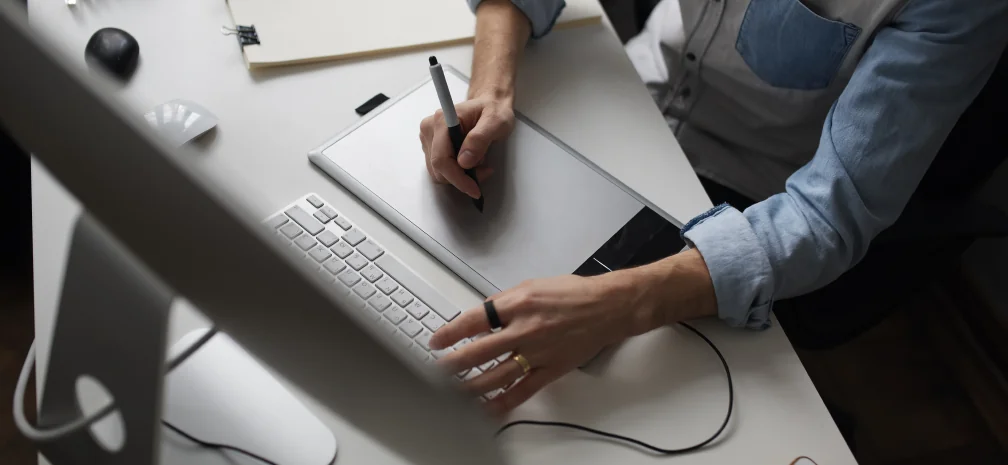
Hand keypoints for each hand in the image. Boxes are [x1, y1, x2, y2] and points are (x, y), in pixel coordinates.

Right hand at [419, 95, 514, 198]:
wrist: (488, 104)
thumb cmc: (493, 110)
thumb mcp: (495, 122)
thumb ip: (480, 139)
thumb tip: (464, 161)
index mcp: (442, 120)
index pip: (441, 158)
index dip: (457, 178)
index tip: (474, 189)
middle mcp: (429, 129)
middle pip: (438, 168)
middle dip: (461, 178)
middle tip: (484, 171)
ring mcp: (428, 138)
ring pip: (438, 172)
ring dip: (460, 176)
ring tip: (480, 164)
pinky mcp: (431, 146)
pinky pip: (441, 169)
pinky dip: (456, 173)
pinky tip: (471, 163)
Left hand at [428, 249, 718, 415]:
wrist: (608, 307)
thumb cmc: (574, 294)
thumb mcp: (532, 285)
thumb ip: (504, 302)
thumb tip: (479, 316)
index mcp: (518, 303)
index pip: (474, 320)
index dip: (451, 332)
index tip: (437, 339)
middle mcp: (526, 329)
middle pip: (480, 350)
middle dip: (454, 362)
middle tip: (436, 369)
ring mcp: (538, 352)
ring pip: (497, 374)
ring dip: (471, 385)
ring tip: (452, 391)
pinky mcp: (551, 369)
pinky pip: (523, 390)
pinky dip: (503, 401)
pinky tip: (487, 408)